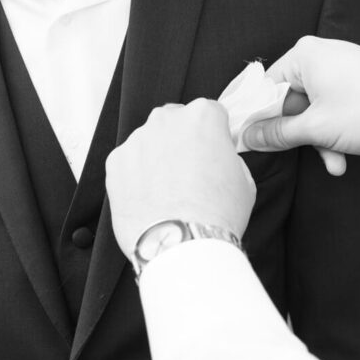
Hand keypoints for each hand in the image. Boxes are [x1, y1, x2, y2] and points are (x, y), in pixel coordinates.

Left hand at [106, 99, 255, 258]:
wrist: (182, 245)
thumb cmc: (216, 214)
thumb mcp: (244, 179)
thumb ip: (227, 156)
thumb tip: (218, 157)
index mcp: (203, 116)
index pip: (210, 113)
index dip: (213, 136)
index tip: (212, 153)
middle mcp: (167, 120)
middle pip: (175, 122)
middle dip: (182, 142)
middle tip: (190, 174)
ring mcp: (138, 139)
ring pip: (149, 142)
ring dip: (157, 158)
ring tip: (168, 192)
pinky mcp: (116, 161)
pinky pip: (129, 163)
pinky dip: (136, 176)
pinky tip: (150, 199)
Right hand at [243, 37, 359, 173]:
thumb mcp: (317, 129)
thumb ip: (277, 134)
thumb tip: (247, 137)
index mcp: (303, 55)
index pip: (265, 88)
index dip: (259, 118)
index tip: (254, 143)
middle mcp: (319, 55)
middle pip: (290, 101)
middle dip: (301, 136)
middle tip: (307, 157)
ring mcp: (340, 67)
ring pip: (314, 109)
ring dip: (321, 140)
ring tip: (336, 163)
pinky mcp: (357, 80)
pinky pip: (333, 106)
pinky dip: (335, 131)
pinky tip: (344, 157)